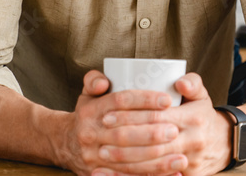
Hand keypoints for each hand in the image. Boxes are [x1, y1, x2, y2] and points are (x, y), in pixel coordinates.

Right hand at [57, 70, 181, 175]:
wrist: (64, 144)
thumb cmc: (88, 114)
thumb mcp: (87, 93)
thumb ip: (94, 80)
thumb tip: (104, 82)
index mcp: (91, 111)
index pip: (120, 102)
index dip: (145, 100)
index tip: (167, 100)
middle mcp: (90, 134)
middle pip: (124, 134)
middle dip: (152, 134)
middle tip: (175, 130)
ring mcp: (94, 157)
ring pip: (128, 160)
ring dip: (156, 161)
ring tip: (181, 158)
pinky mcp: (99, 174)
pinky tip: (172, 175)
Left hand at [91, 74, 232, 175]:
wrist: (224, 143)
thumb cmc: (203, 116)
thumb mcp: (201, 96)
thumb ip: (192, 83)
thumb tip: (179, 81)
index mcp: (193, 117)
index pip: (156, 117)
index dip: (130, 116)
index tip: (107, 115)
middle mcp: (192, 140)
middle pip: (151, 142)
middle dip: (123, 140)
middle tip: (101, 136)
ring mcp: (190, 160)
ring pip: (152, 163)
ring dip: (124, 161)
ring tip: (102, 154)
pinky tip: (114, 175)